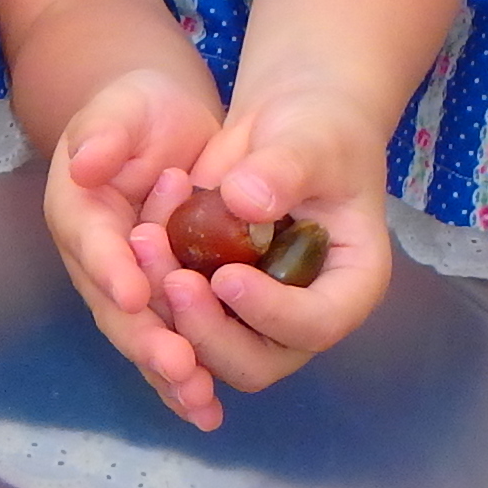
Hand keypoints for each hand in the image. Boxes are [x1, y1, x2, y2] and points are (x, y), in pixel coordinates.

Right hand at [46, 64, 233, 425]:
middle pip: (115, 307)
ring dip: (167, 371)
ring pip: (142, 335)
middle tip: (178, 364)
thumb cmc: (139, 110)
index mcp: (78, 213)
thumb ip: (104, 130)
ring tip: (198, 398)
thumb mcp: (123, 105)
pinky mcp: (160, 302)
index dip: (111, 269)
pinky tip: (208, 409)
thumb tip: (87, 161)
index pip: (92, 244)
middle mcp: (96, 261)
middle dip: (146, 339)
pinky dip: (184, 378)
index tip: (136, 292)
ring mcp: (126, 286)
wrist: (164, 126)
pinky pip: (169, 343)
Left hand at [134, 82, 394, 425]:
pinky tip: (137, 247)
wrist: (285, 125)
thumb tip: (246, 203)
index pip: (317, 324)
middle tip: (173, 281)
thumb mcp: (312, 142)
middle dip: (210, 332)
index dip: (272, 312)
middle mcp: (304, 315)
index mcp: (350, 285)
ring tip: (144, 248)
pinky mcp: (214, 303)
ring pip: (208, 353)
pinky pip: (178, 322)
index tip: (227, 276)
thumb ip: (285, 171)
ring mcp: (256, 317)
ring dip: (171, 316)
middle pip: (257, 362)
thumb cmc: (319, 132)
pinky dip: (152, 297)